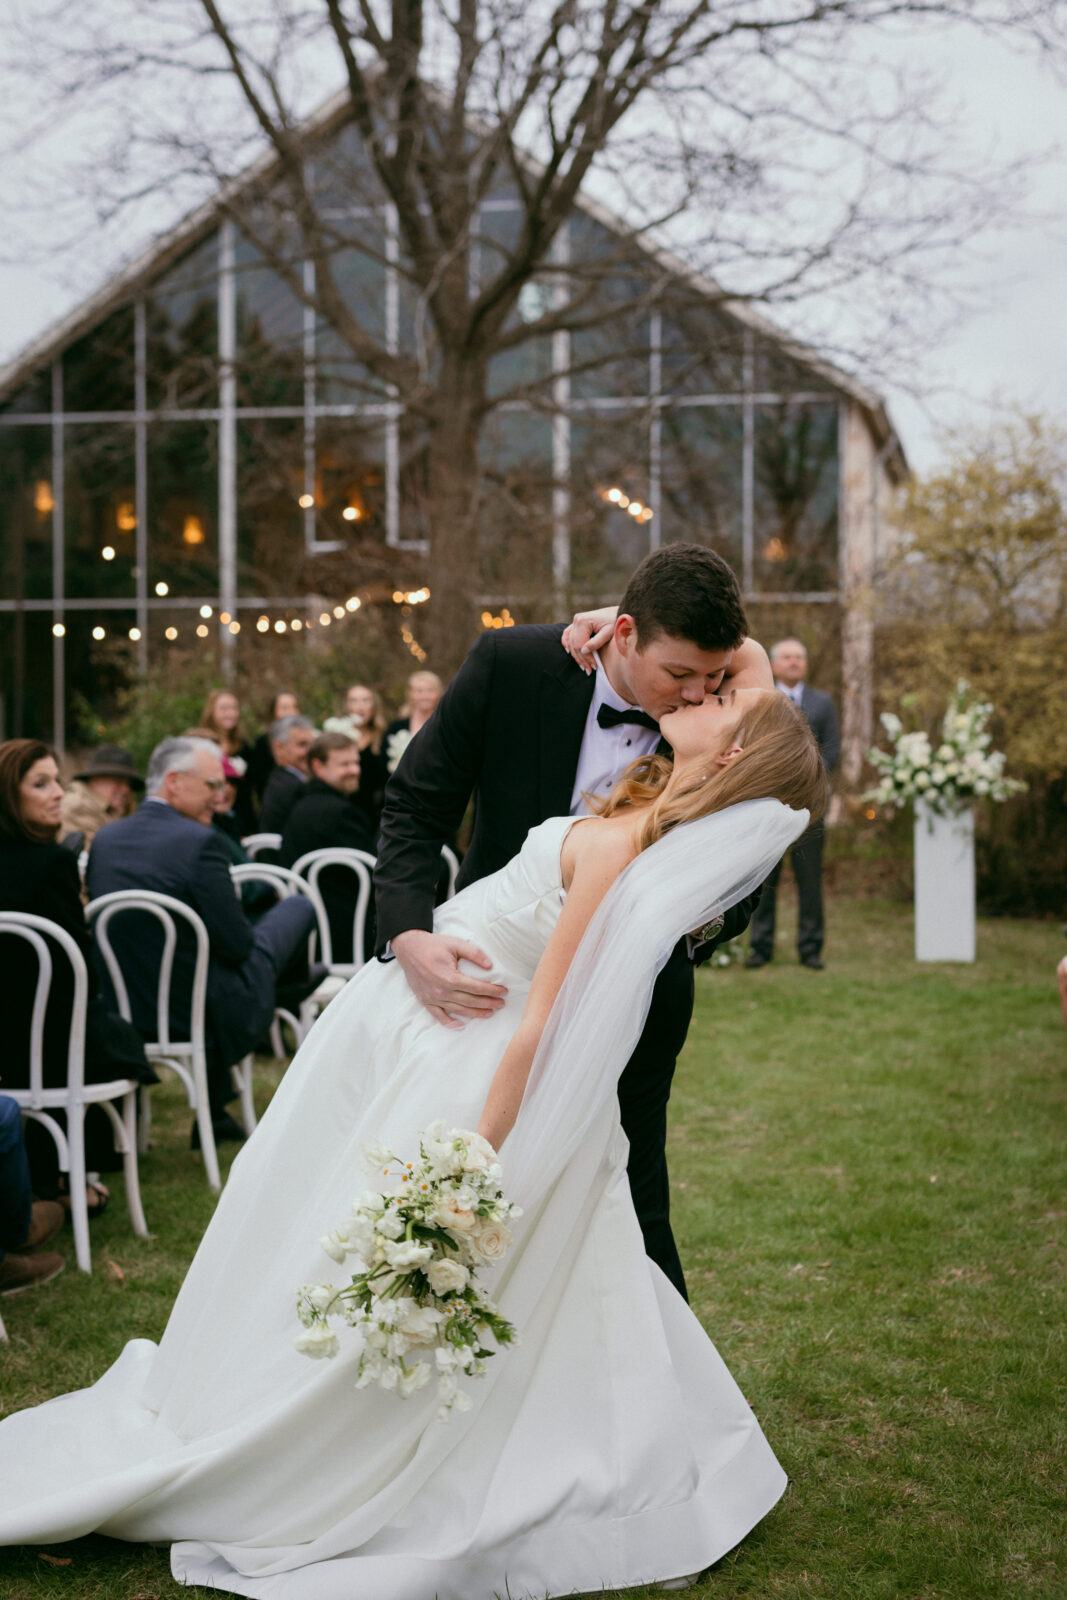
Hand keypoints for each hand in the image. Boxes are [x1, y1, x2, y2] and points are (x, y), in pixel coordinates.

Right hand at [392, 929, 508, 1029]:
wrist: (409, 948)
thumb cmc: (433, 945)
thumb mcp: (455, 944)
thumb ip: (474, 953)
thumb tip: (490, 965)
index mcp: (450, 977)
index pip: (477, 987)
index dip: (492, 990)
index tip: (503, 991)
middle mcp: (441, 990)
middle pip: (470, 1001)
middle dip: (488, 1003)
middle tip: (501, 1004)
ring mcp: (433, 997)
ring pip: (458, 1010)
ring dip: (475, 1013)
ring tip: (489, 1013)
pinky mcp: (425, 1000)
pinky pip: (438, 1015)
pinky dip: (449, 1022)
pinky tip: (461, 1025)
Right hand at [561, 606, 617, 672]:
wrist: (620, 612)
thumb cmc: (616, 622)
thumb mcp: (609, 633)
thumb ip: (596, 642)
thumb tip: (584, 651)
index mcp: (583, 621)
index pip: (580, 644)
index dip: (586, 658)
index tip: (594, 667)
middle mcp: (577, 619)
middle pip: (574, 645)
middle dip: (582, 659)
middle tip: (589, 671)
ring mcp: (576, 621)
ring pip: (570, 642)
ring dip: (576, 655)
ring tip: (584, 666)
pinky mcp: (577, 623)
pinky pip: (568, 634)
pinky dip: (567, 643)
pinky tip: (570, 652)